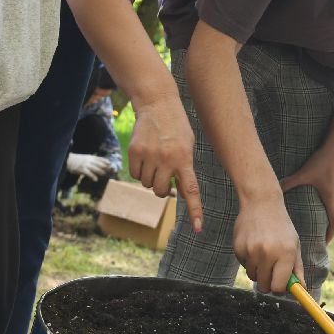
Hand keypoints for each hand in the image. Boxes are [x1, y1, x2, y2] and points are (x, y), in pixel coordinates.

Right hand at [65, 152, 113, 179]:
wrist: (68, 160)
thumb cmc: (77, 160)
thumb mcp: (86, 157)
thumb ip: (92, 160)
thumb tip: (99, 163)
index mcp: (91, 157)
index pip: (101, 159)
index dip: (106, 162)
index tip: (111, 165)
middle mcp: (89, 160)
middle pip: (100, 164)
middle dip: (106, 168)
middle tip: (110, 172)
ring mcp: (85, 164)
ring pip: (95, 168)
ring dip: (101, 172)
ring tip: (104, 175)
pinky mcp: (81, 169)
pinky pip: (88, 173)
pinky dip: (92, 176)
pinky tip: (95, 179)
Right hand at [127, 94, 203, 230]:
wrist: (157, 104)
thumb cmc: (176, 128)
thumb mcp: (188, 146)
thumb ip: (186, 169)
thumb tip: (183, 194)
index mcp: (185, 159)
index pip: (191, 190)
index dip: (195, 211)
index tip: (198, 228)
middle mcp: (167, 159)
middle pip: (162, 191)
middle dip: (163, 189)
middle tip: (165, 176)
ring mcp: (150, 156)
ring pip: (147, 184)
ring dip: (151, 178)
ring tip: (156, 160)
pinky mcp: (134, 152)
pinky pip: (136, 175)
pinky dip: (140, 171)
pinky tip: (145, 156)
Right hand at [234, 192, 303, 293]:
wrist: (261, 203)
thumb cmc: (281, 227)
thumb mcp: (294, 245)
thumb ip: (297, 269)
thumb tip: (301, 289)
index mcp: (286, 254)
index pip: (279, 288)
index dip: (279, 289)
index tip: (280, 286)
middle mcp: (268, 253)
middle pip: (264, 287)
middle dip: (268, 283)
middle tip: (272, 270)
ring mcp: (251, 251)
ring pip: (253, 276)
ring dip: (258, 270)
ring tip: (263, 251)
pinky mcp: (238, 248)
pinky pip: (243, 265)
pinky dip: (249, 260)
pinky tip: (254, 244)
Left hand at [279, 145, 333, 241]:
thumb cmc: (321, 161)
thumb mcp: (304, 173)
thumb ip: (289, 182)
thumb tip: (274, 189)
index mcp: (330, 197)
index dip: (330, 234)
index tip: (325, 243)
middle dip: (330, 226)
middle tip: (322, 234)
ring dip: (331, 210)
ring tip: (323, 214)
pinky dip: (333, 195)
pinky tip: (325, 189)